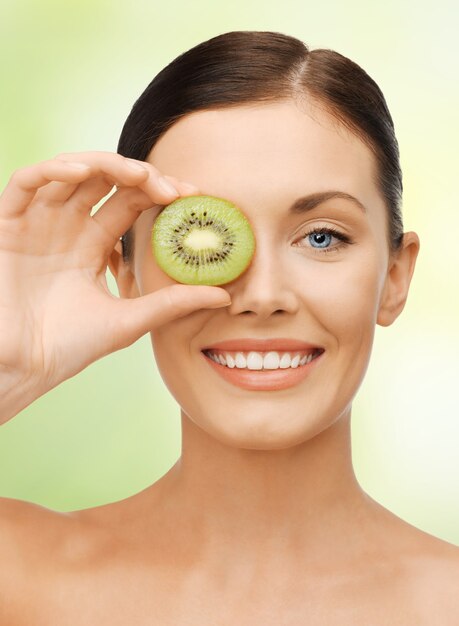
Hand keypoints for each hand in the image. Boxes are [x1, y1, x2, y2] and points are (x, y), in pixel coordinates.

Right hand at [0, 151, 230, 420]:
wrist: (23, 369)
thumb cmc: (69, 347)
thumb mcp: (129, 319)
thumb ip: (172, 302)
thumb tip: (224, 294)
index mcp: (94, 244)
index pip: (130, 202)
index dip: (159, 191)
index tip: (192, 196)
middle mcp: (68, 226)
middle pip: (106, 181)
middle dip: (140, 176)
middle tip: (169, 187)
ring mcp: (38, 222)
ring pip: (71, 172)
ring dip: (105, 165)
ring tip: (139, 175)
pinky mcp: (7, 224)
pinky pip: (26, 183)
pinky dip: (52, 170)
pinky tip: (83, 172)